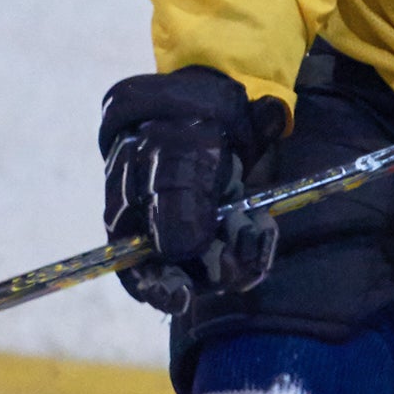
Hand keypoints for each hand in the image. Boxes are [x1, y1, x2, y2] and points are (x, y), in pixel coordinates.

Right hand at [97, 68, 286, 312]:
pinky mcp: (229, 225)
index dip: (156, 290)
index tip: (180, 298)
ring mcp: (198, 229)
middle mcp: (163, 230)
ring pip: (218, 265)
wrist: (217, 94)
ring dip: (240, 254)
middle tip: (235, 263)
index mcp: (131, 214)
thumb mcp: (176, 153)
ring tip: (254, 227)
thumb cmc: (181, 121)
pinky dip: (256, 241)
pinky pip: (244, 248)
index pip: (136, 270)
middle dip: (212, 271)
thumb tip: (178, 252)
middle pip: (184, 275)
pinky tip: (263, 225)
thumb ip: (176, 201)